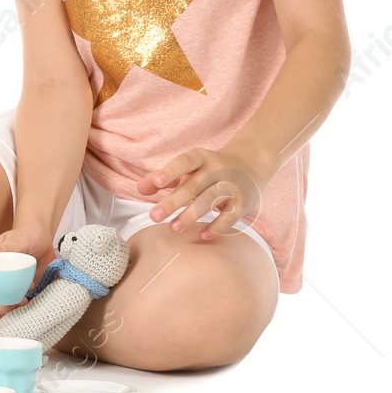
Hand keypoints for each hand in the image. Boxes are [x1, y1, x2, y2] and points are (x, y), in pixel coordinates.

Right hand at [0, 225, 54, 320]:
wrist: (43, 239)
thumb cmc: (25, 236)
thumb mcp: (16, 240)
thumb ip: (5, 247)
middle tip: (13, 300)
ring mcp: (9, 288)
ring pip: (4, 308)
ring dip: (13, 311)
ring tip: (25, 301)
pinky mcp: (24, 293)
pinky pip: (21, 307)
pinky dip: (27, 309)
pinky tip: (34, 300)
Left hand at [137, 146, 264, 239]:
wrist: (251, 164)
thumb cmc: (209, 167)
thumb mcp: (188, 166)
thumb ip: (163, 177)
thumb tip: (140, 188)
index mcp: (200, 158)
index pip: (184, 162)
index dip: (170, 171)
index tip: (157, 182)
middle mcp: (216, 169)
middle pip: (193, 186)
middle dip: (173, 202)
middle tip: (154, 216)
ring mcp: (230, 186)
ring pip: (210, 201)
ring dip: (191, 215)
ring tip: (173, 228)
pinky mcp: (242, 202)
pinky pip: (230, 216)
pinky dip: (217, 226)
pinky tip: (203, 234)